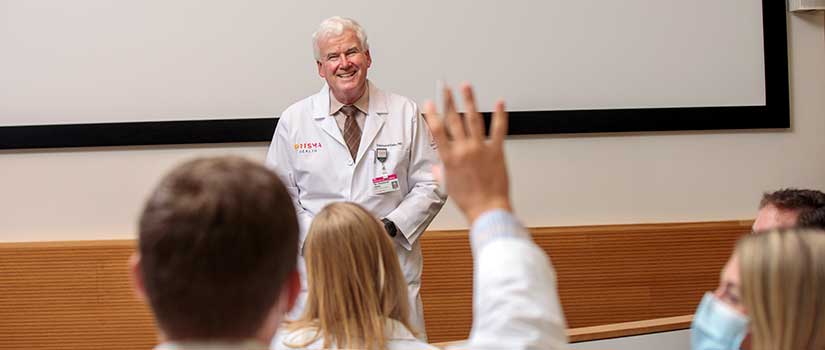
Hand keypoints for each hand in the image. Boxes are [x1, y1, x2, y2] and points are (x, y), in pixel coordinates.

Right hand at [424, 83, 511, 222]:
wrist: (487, 209)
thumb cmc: (469, 201)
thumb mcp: (448, 186)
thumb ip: (441, 172)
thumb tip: (437, 168)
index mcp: (449, 159)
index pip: (438, 131)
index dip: (432, 114)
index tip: (429, 103)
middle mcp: (463, 150)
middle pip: (453, 120)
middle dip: (448, 101)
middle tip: (445, 88)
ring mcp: (480, 149)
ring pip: (473, 119)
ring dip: (469, 100)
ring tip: (466, 87)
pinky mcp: (496, 151)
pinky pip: (498, 129)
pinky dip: (500, 115)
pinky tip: (500, 103)